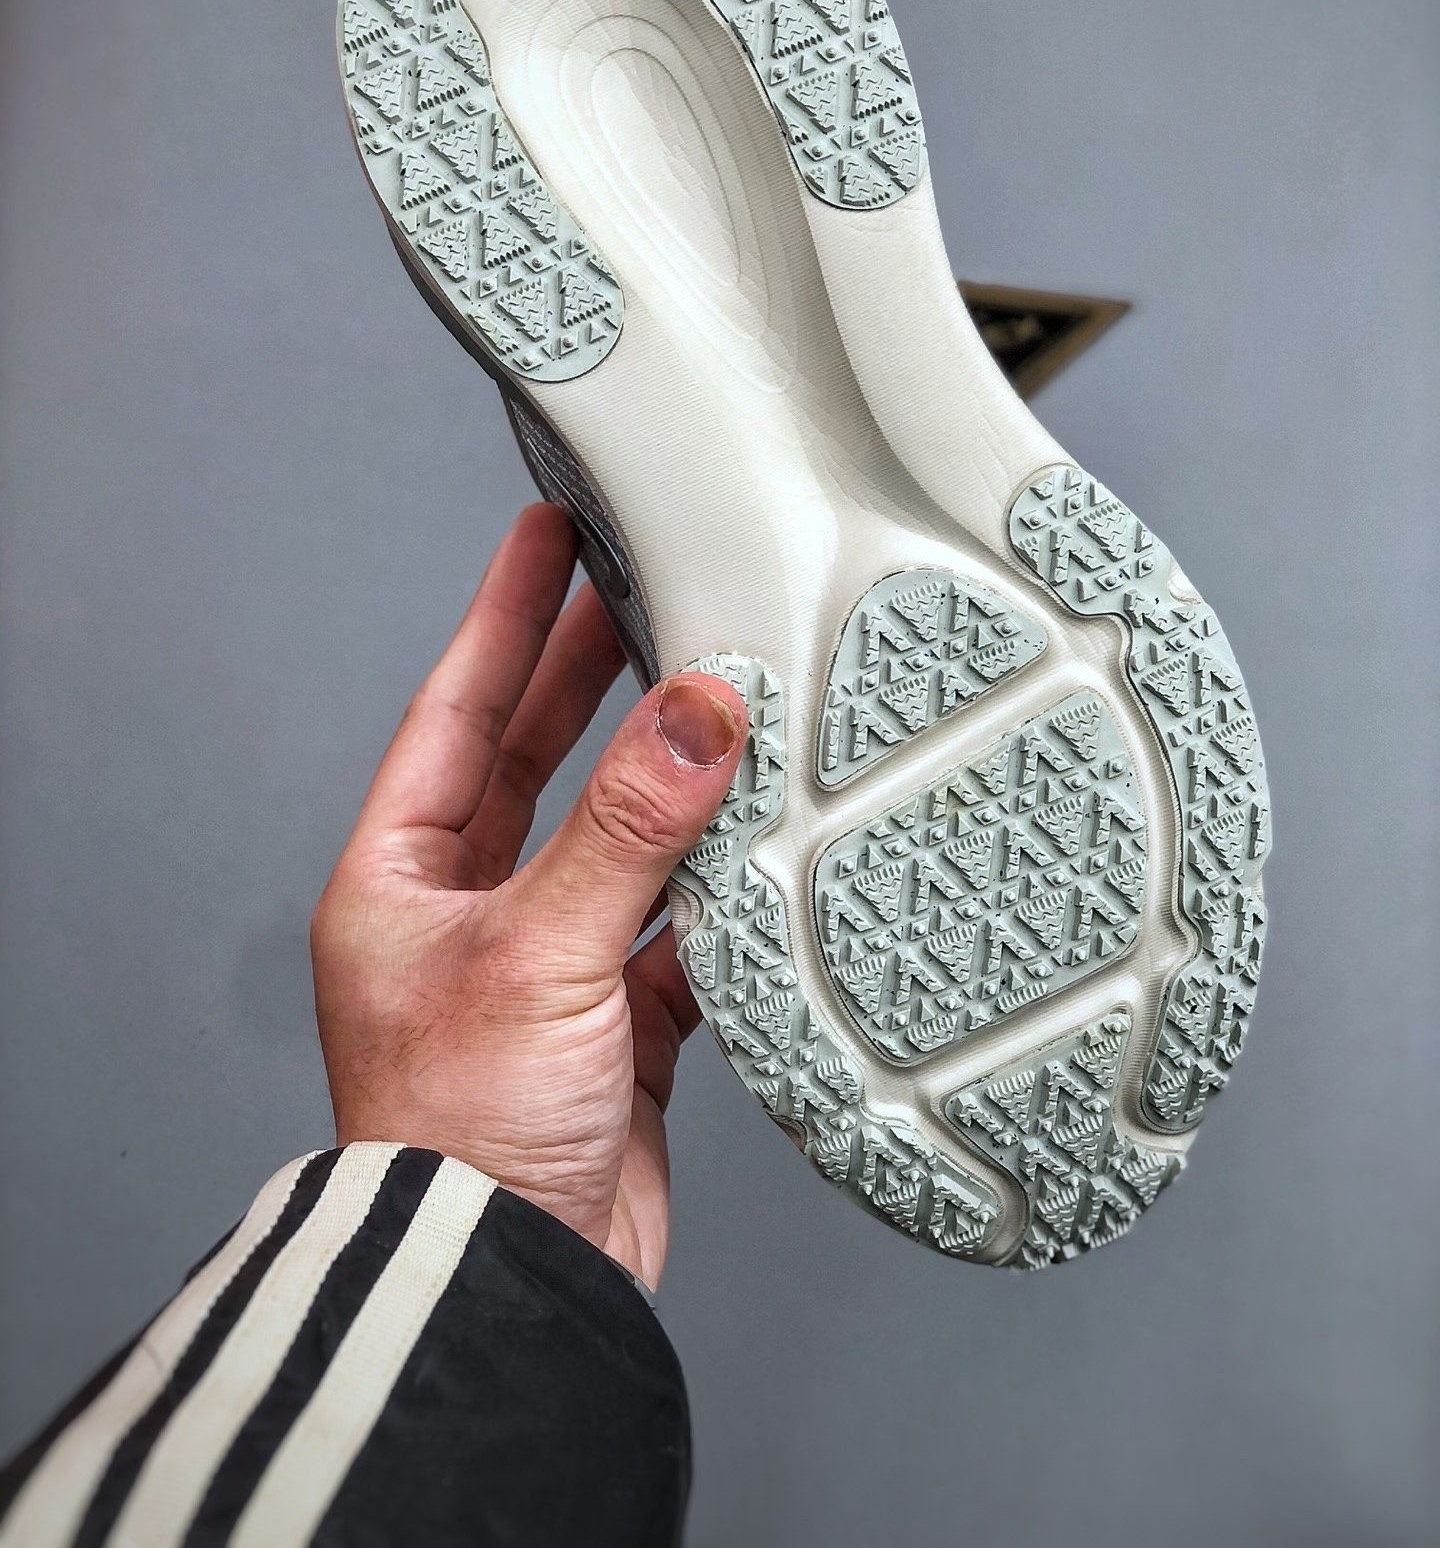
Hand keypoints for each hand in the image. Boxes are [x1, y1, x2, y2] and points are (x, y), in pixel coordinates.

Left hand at [311, 504, 747, 1289]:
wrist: (506, 1289)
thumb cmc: (459, 1135)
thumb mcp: (538, 955)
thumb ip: (626, 829)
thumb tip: (696, 712)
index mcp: (399, 882)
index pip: (456, 712)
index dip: (504, 616)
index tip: (544, 533)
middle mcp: (464, 917)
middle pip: (535, 762)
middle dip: (586, 675)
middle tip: (640, 585)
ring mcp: (542, 971)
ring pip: (613, 842)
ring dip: (665, 781)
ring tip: (721, 696)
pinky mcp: (610, 1030)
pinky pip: (671, 931)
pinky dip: (715, 893)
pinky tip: (758, 845)